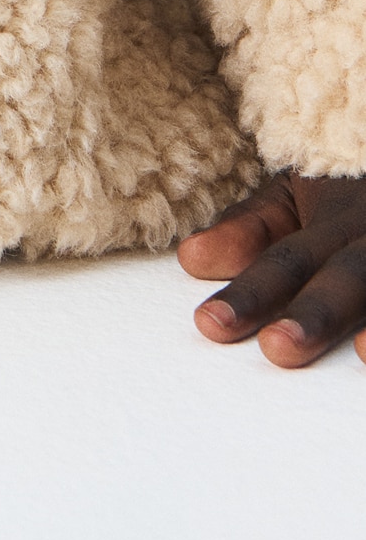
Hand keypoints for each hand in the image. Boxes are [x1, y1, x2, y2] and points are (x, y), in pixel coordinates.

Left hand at [179, 171, 365, 366]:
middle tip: (278, 349)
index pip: (286, 257)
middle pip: (346, 274)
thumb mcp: (297, 194)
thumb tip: (189, 257)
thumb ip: (249, 228)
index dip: (251, 292)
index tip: (209, 324)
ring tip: (363, 355)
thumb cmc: (351, 184)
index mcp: (336, 214)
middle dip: (314, 312)